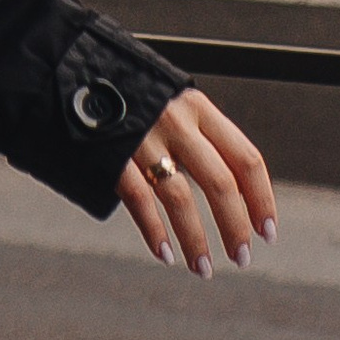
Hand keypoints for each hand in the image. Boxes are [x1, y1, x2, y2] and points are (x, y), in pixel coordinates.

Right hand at [117, 88, 276, 275]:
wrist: (74, 70)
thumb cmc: (131, 92)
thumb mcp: (173, 100)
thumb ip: (201, 133)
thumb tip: (234, 185)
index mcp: (198, 107)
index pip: (246, 159)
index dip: (261, 200)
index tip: (265, 231)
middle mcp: (176, 121)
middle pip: (219, 184)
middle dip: (234, 228)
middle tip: (240, 257)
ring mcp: (143, 138)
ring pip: (180, 199)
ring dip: (196, 241)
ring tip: (203, 269)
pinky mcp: (112, 153)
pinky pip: (139, 200)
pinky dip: (153, 231)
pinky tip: (164, 253)